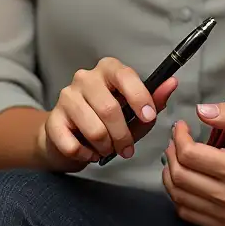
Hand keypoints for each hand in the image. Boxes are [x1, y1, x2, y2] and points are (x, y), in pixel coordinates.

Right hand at [36, 57, 178, 172]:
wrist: (68, 136)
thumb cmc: (106, 122)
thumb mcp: (134, 113)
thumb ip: (153, 101)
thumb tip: (171, 83)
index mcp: (108, 70)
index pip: (124, 75)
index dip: (139, 97)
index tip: (149, 116)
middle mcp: (85, 78)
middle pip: (109, 109)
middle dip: (123, 136)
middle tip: (126, 149)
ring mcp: (66, 97)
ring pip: (93, 129)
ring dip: (105, 147)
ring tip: (105, 148)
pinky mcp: (53, 120)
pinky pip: (73, 145)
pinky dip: (86, 155)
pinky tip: (88, 151)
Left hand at [161, 102, 224, 225]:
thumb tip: (200, 111)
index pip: (191, 156)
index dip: (179, 137)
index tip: (181, 126)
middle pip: (181, 177)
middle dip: (171, 154)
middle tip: (176, 141)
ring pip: (180, 197)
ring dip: (171, 174)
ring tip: (177, 158)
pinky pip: (188, 213)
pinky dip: (179, 195)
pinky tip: (186, 179)